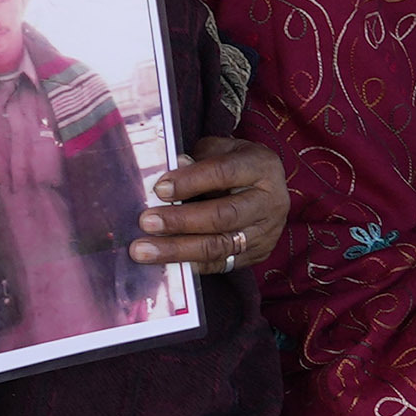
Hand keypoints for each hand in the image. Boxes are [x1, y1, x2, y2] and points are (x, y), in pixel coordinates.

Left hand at [132, 136, 291, 278]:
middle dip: (181, 221)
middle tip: (146, 222)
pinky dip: (191, 264)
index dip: (190, 181)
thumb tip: (169, 171)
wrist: (268, 189)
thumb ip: (197, 159)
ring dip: (178, 249)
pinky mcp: (257, 255)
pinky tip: (164, 264)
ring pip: (220, 246)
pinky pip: (221, 264)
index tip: (159, 189)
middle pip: (223, 216)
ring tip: (145, 250)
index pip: (224, 173)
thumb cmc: (236, 165)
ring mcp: (265, 232)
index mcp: (262, 167)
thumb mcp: (222, 150)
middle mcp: (269, 202)